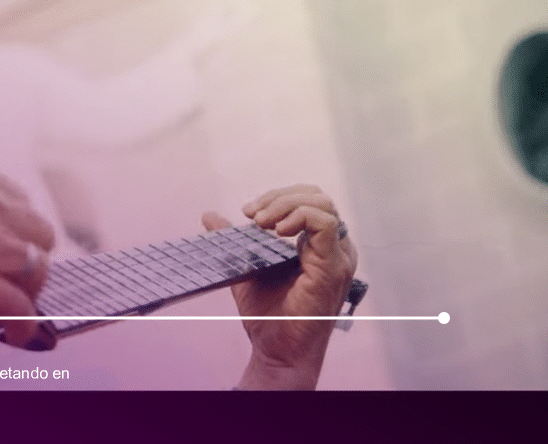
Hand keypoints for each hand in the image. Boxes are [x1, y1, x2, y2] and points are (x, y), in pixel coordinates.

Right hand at [0, 163, 53, 346]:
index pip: (17, 199)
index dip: (16, 228)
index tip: (8, 244)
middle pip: (38, 232)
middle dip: (29, 257)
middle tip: (13, 278)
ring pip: (37, 269)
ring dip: (28, 291)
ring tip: (16, 309)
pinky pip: (21, 307)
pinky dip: (24, 325)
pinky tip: (16, 334)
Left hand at [201, 183, 357, 389]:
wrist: (276, 350)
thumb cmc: (268, 315)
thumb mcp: (246, 267)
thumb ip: (233, 240)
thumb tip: (210, 216)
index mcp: (319, 246)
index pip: (309, 201)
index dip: (278, 197)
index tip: (248, 211)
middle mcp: (334, 249)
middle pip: (316, 197)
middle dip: (280, 196)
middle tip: (252, 214)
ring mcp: (338, 257)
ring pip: (322, 204)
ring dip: (286, 204)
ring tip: (261, 221)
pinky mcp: (333, 268)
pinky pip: (325, 224)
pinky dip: (299, 216)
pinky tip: (277, 230)